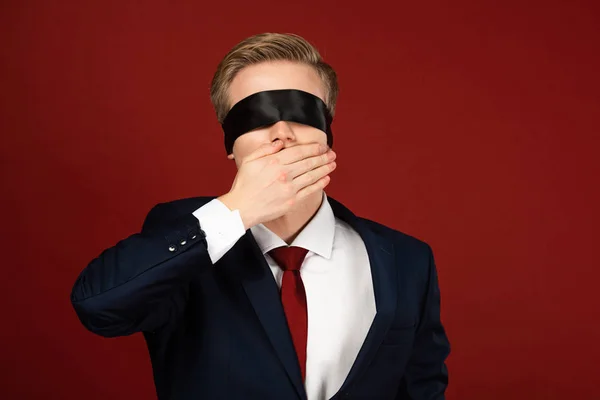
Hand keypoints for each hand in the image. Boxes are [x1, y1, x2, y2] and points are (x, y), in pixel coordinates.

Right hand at [218, 140, 336, 229]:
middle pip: (309, 162)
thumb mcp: (250, 161)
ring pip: (312, 175)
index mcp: (275, 162)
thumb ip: (265, 149)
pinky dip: (320, 184)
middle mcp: (284, 174)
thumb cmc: (244, 184)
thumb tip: (281, 143)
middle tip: (332, 154)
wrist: (241, 208)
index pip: (299, 151)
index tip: (322, 146)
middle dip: (323, 157)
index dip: (313, 148)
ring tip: (333, 164)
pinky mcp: (292, 201)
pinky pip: (310, 190)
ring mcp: (289, 188)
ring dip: (325, 169)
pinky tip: (326, 178)